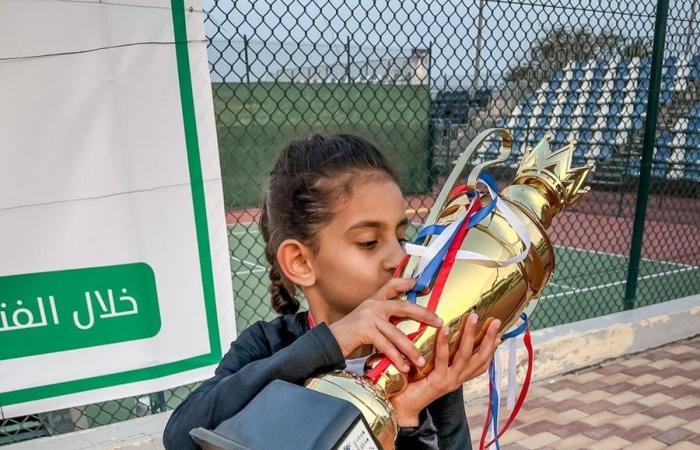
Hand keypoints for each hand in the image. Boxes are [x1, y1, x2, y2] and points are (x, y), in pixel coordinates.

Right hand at [328, 278, 443, 372]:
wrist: (327, 343)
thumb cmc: (349, 336)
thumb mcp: (366, 323)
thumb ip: (383, 322)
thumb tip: (403, 331)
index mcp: (374, 301)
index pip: (391, 285)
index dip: (407, 283)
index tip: (421, 283)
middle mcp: (373, 305)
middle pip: (403, 306)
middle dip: (424, 314)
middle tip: (439, 322)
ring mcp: (369, 316)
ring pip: (397, 333)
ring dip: (410, 349)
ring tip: (421, 360)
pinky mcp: (365, 330)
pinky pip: (386, 345)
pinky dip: (396, 358)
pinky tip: (403, 367)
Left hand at [390, 313, 500, 425]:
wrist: (403, 406)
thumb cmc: (415, 383)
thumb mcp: (434, 368)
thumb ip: (444, 357)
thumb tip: (449, 336)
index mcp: (460, 377)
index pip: (483, 363)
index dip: (492, 348)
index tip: (499, 333)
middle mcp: (459, 379)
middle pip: (480, 357)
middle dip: (489, 338)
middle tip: (495, 321)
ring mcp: (450, 381)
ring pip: (465, 356)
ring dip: (470, 335)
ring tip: (473, 317)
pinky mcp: (438, 381)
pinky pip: (444, 359)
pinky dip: (445, 343)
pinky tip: (446, 329)